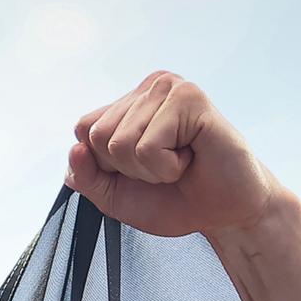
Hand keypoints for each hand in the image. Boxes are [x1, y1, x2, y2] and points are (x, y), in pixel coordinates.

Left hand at [67, 72, 277, 239]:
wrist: (225, 213)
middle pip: (98, 136)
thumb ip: (86, 177)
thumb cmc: (175, 200)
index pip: (83, 130)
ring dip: (151, 170)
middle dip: (128, 169)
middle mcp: (147, 87)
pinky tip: (191, 158)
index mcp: (127, 103)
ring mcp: (168, 87)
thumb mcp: (115, 197)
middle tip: (166, 168)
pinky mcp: (189, 97)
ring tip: (180, 163)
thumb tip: (75, 149)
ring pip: (121, 143)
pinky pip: (148, 146)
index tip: (142, 170)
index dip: (106, 165)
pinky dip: (167, 167)